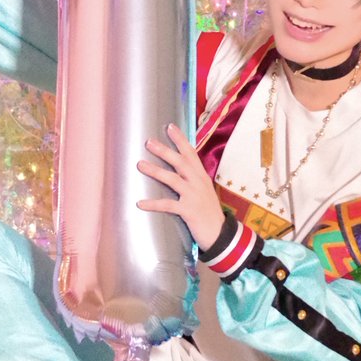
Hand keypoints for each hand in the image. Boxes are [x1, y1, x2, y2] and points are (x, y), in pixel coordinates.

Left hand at [137, 123, 225, 251]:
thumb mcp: (203, 190)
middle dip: (164, 151)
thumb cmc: (208, 211)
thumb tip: (178, 168)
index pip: (191, 153)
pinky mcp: (188, 211)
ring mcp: (194, 196)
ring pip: (173, 179)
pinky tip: (140, 203)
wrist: (220, 234)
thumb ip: (192, 178)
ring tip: (140, 164)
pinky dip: (153, 204)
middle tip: (148, 142)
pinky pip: (168, 205)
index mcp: (201, 176)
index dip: (180, 139)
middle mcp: (198, 182)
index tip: (169, 126)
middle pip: (180, 162)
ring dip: (156, 171)